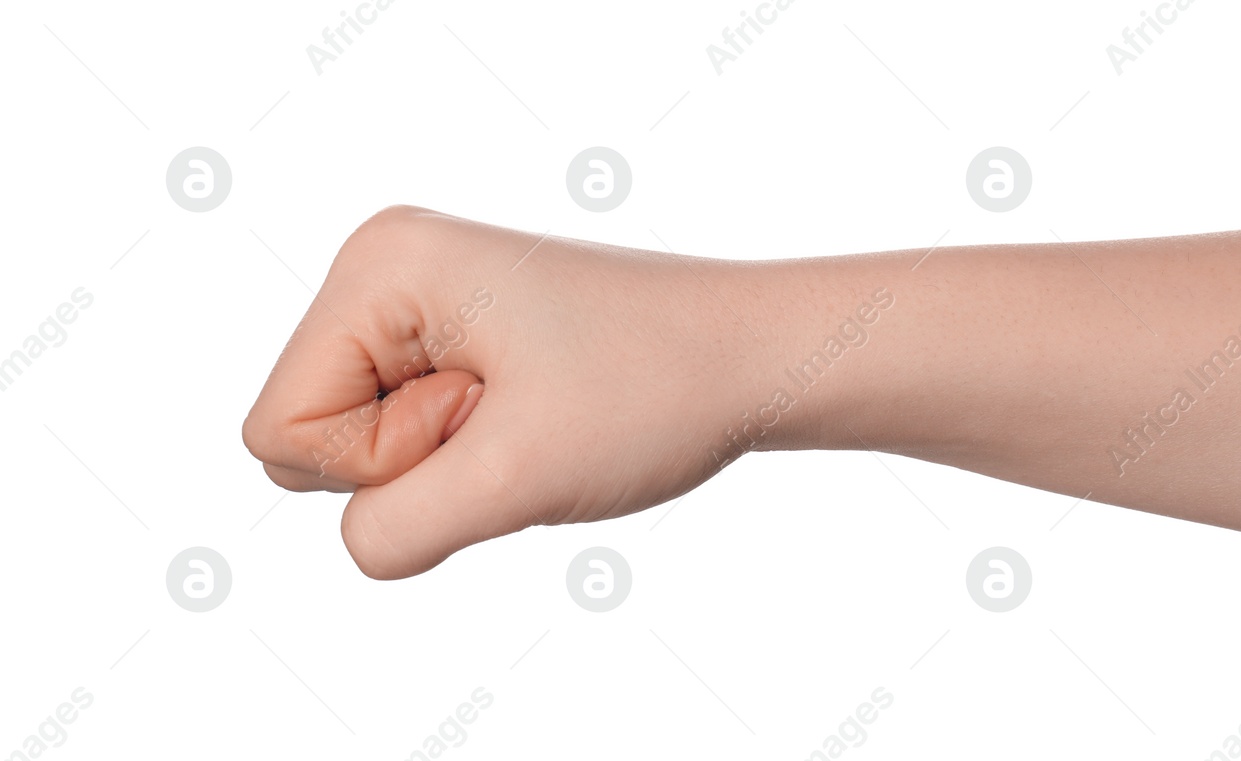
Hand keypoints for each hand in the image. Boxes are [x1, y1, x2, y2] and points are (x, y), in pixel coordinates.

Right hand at [243, 206, 767, 578]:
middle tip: (517, 416)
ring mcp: (418, 298)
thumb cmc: (657, 392)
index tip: (489, 416)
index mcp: (380, 267)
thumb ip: (398, 527)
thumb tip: (360, 542)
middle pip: (306, 435)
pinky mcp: (452, 334)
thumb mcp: (516, 478)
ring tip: (531, 413)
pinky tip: (534, 416)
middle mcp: (385, 267)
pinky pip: (405, 435)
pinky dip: (466, 452)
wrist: (755, 357)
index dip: (382, 463)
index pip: (280, 429)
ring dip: (444, 461)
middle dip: (410, 461)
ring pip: (356, 444)